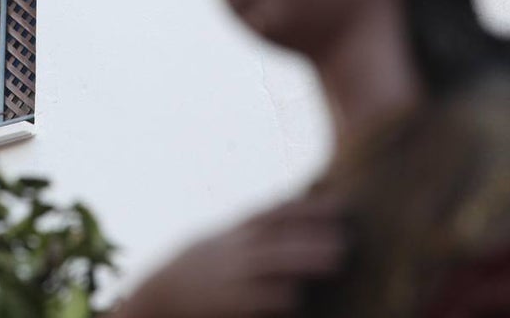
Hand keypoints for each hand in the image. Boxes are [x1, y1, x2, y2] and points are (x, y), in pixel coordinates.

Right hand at [115, 196, 345, 317]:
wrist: (163, 291)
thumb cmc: (204, 265)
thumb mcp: (226, 238)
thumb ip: (258, 229)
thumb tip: (301, 212)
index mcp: (238, 230)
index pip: (276, 213)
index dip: (308, 207)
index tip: (341, 205)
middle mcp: (237, 250)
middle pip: (278, 237)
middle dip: (311, 235)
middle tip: (346, 236)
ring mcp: (234, 276)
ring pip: (272, 264)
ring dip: (303, 261)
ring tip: (335, 261)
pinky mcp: (231, 304)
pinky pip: (259, 299)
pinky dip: (279, 298)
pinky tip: (298, 298)